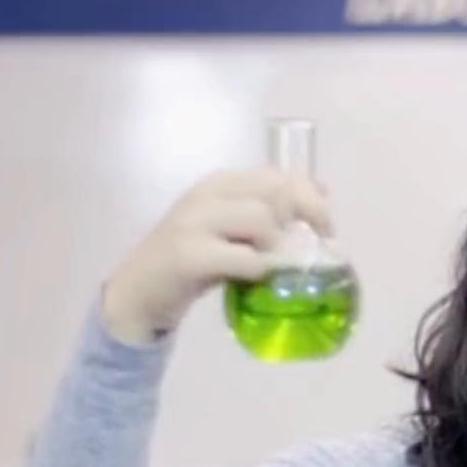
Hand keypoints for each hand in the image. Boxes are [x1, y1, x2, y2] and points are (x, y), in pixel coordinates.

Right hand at [101, 169, 332, 345]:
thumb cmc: (195, 261)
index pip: (279, 176)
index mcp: (221, 183)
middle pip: (276, 193)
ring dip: (277, 248)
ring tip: (271, 266)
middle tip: (311, 250)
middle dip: (304, 221)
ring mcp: (195, 222)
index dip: (311, 198)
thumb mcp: (232, 229)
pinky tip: (254, 280)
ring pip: (262, 221)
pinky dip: (258, 270)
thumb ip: (268, 210)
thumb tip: (322, 190)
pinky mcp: (189, 255)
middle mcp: (208, 194)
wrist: (140, 290)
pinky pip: (244, 258)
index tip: (326, 227)